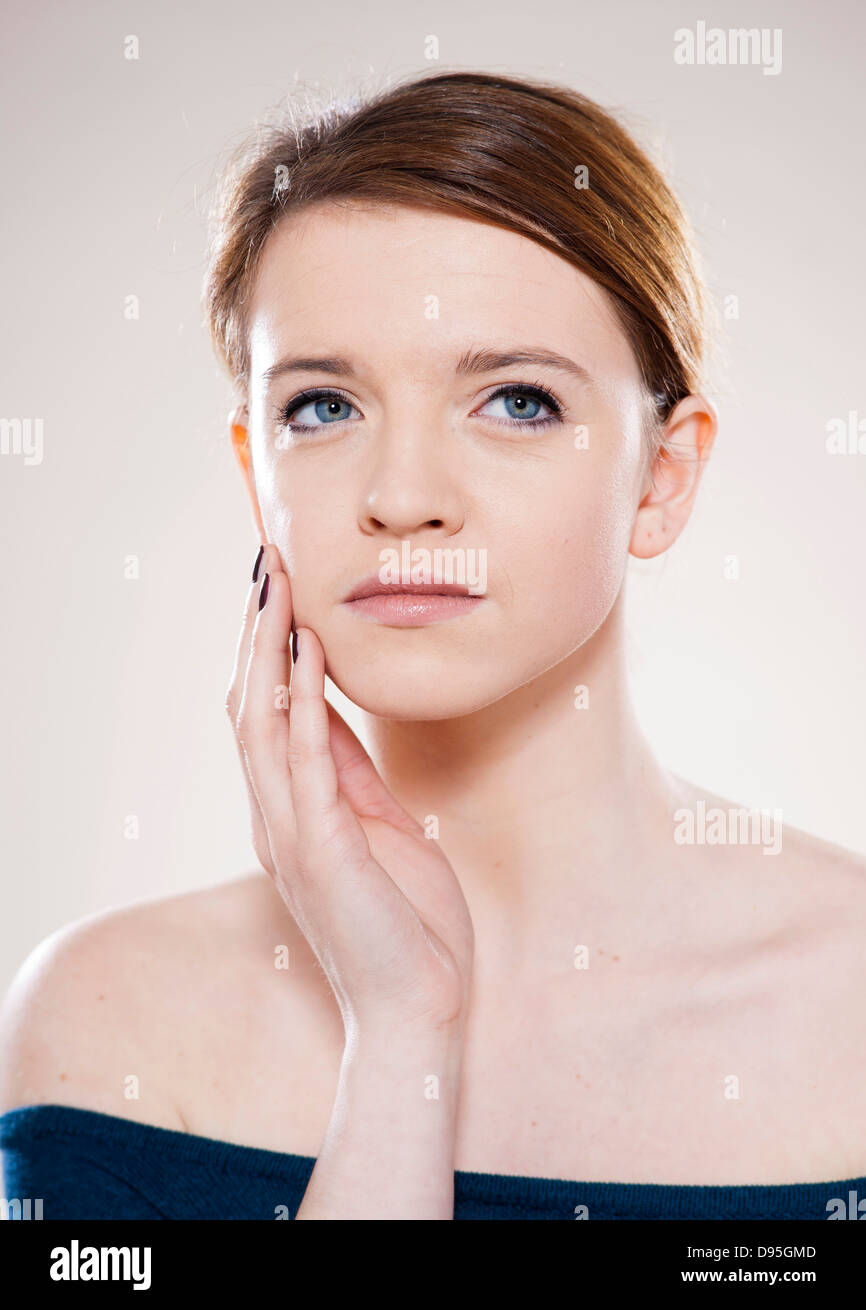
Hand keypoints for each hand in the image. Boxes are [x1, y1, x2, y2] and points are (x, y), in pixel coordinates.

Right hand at [225, 543, 474, 1038]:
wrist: (419, 1009)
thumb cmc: (408, 923)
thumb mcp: (381, 825)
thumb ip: (349, 771)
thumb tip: (333, 705)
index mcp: (292, 812)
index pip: (265, 714)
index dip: (267, 648)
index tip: (279, 587)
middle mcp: (278, 817)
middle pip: (249, 705)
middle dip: (257, 631)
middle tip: (266, 563)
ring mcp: (292, 834)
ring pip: (261, 722)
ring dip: (268, 649)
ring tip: (276, 586)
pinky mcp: (320, 849)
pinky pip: (305, 760)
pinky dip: (302, 700)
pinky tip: (308, 652)